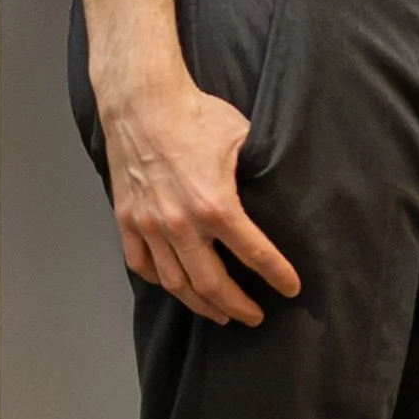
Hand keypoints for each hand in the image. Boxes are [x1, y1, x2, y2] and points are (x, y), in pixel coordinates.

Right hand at [98, 69, 301, 325]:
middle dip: (237, 306)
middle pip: (212, 284)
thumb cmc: (194, 114)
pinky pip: (142, 264)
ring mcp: (150, 225)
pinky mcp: (127, 220)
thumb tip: (284, 187)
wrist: (141, 101)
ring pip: (176, 283)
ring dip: (201, 304)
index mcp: (216, 205)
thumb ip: (259, 170)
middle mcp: (181, 223)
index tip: (291, 289)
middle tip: (254, 316)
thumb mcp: (242, 138)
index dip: (277, 276)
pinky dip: (160, 281)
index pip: (255, 254)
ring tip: (218, 313)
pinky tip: (175, 286)